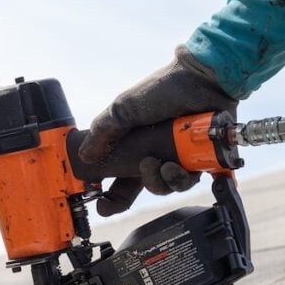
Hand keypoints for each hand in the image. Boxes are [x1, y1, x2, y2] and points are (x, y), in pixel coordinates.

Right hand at [79, 46, 237, 215]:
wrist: (200, 80)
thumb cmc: (163, 89)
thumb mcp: (124, 108)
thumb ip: (104, 131)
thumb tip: (84, 156)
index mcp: (137, 146)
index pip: (121, 180)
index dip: (112, 196)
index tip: (103, 204)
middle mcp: (158, 155)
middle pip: (146, 187)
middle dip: (143, 186)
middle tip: (144, 169)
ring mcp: (180, 158)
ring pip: (168, 187)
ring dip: (162, 180)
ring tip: (163, 164)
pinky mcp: (200, 160)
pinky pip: (189, 181)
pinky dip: (181, 177)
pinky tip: (178, 165)